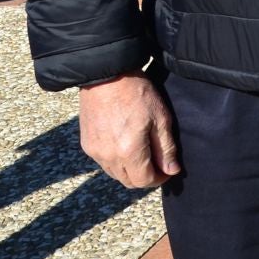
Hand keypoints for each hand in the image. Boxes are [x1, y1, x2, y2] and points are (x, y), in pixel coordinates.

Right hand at [78, 72, 180, 187]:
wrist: (106, 76)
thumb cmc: (137, 93)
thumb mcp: (161, 118)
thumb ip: (166, 148)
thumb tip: (171, 171)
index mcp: (129, 152)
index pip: (144, 181)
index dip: (159, 179)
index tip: (168, 170)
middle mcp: (108, 156)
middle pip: (128, 181)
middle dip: (145, 177)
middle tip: (158, 164)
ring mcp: (94, 152)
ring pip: (115, 174)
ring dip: (130, 170)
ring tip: (143, 154)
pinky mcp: (86, 144)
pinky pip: (103, 162)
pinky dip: (116, 161)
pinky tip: (126, 146)